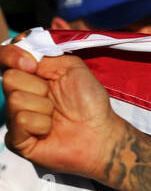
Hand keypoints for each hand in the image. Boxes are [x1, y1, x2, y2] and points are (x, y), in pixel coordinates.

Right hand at [1, 44, 122, 179]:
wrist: (101, 133)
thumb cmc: (90, 102)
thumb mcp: (71, 67)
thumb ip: (45, 55)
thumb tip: (21, 51)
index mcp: (28, 75)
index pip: (3, 57)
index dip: (12, 56)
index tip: (32, 64)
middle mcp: (18, 94)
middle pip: (9, 78)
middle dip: (39, 87)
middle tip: (54, 98)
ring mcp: (15, 117)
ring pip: (16, 99)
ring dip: (44, 107)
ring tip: (55, 115)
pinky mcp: (16, 139)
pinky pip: (21, 120)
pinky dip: (42, 124)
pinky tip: (49, 130)